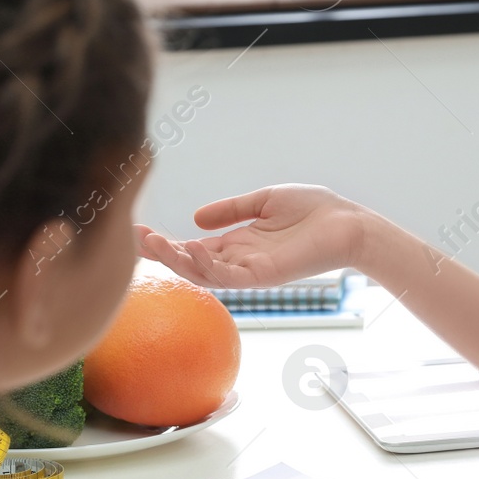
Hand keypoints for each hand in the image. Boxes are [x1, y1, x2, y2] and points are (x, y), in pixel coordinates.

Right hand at [136, 184, 368, 289]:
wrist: (347, 222)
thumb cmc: (314, 210)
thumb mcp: (264, 201)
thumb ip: (231, 209)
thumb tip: (195, 217)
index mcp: (237, 243)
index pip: (192, 247)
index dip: (165, 241)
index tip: (136, 228)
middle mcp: (239, 261)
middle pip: (190, 263)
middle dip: (159, 253)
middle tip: (131, 238)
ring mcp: (250, 271)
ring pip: (202, 273)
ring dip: (175, 259)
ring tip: (151, 243)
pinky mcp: (264, 276)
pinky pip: (228, 276)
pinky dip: (206, 264)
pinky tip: (188, 247)